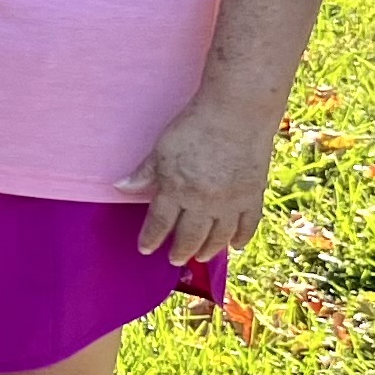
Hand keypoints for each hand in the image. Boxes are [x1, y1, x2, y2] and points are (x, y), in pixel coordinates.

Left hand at [118, 95, 277, 267]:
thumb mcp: (162, 148)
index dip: (152, 239)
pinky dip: (242, 237)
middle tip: (175, 260)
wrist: (237, 113)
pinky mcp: (253, 195)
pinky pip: (248, 225)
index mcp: (176, 189)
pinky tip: (236, 245)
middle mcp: (203, 202)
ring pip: (219, 236)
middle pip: (190, 236)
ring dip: (209, 250)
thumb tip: (122, 187)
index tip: (146, 249)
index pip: (160, 223)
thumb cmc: (194, 126)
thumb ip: (145, 172)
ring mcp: (231, 201)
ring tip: (202, 257)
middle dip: (181, 251)